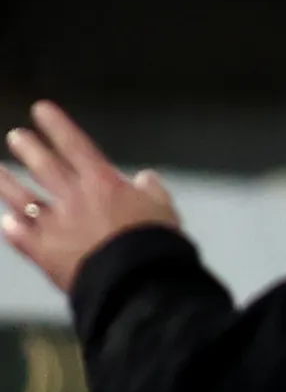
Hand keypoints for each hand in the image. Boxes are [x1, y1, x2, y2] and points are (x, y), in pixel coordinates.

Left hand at [0, 103, 180, 295]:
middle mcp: (73, 198)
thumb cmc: (155, 245)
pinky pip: (22, 236)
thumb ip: (152, 191)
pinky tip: (7, 222)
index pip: (74, 145)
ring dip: (7, 182)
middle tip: (17, 137)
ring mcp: (55, 225)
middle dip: (28, 148)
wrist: (137, 281)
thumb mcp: (164, 211)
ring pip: (23, 197)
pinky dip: (13, 228)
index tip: (41, 110)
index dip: (56, 125)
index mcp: (103, 184)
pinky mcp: (46, 253)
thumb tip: (147, 178)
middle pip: (43, 166)